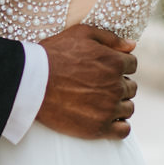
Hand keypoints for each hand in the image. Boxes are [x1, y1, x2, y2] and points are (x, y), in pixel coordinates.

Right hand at [37, 26, 136, 140]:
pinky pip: (123, 130)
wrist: (31, 83)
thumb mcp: (81, 34)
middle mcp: (116, 86)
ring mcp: (108, 109)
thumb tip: (132, 45)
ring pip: (128, 108)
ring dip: (118, 105)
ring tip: (98, 102)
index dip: (118, 65)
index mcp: (115, 63)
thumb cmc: (53, 55)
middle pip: (130, 87)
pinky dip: (119, 126)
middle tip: (97, 86)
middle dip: (118, 85)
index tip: (103, 70)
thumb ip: (110, 38)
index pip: (132, 65)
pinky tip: (105, 119)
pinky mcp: (99, 128)